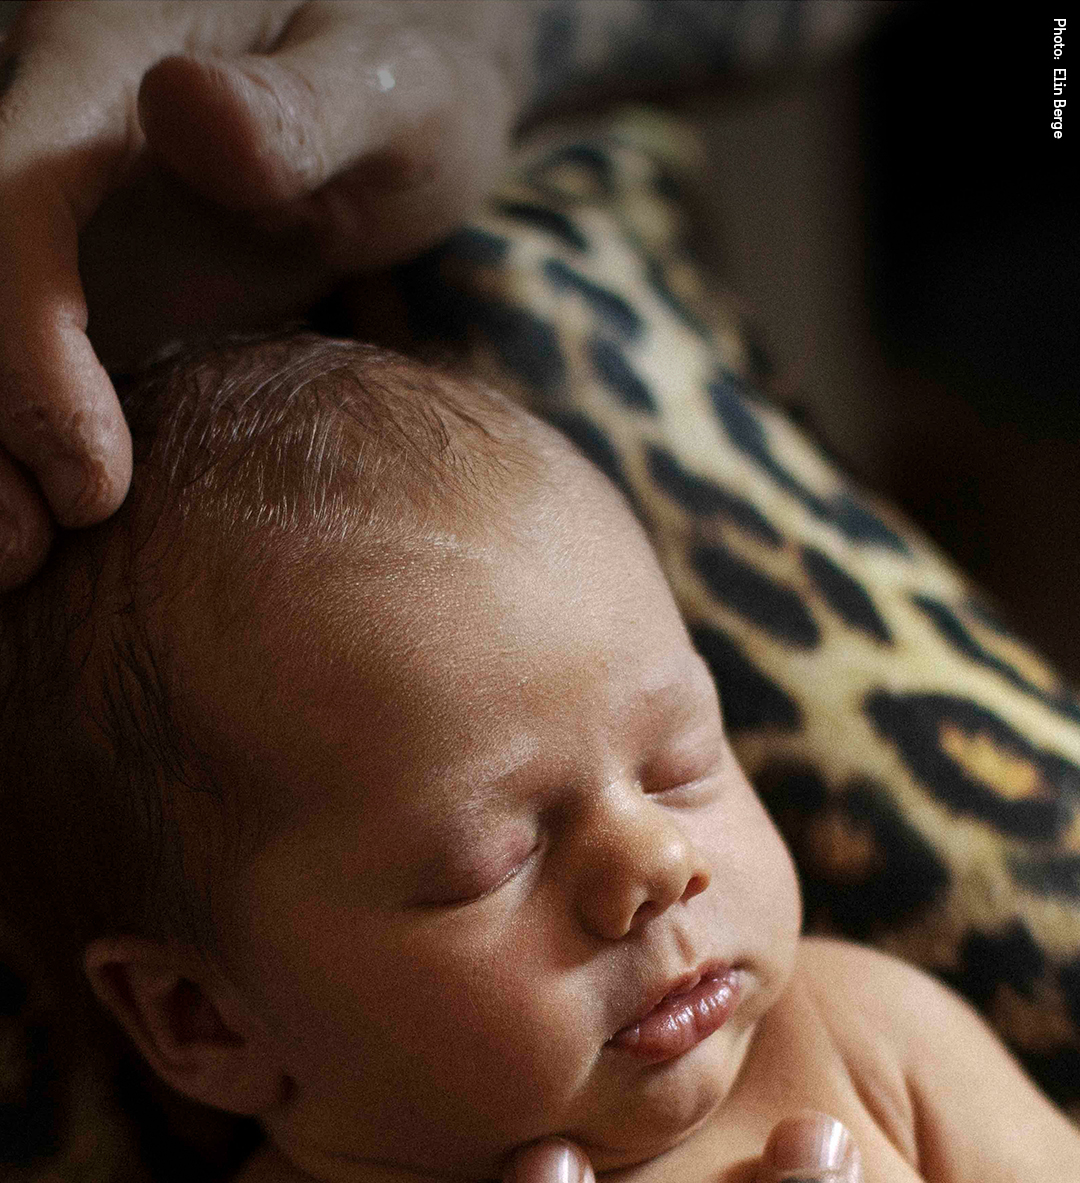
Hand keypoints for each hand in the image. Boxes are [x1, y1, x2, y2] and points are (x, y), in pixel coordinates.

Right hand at [0, 0, 526, 585]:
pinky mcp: (70, 286)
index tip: (92, 485)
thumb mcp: (393, 85)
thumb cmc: (408, 76)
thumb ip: (303, 110)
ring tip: (17, 568)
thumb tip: (183, 112)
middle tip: (25, 558)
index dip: (21, 347)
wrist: (398, 91)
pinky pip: (12, 364)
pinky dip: (12, 446)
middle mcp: (43, 135)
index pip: (7, 196)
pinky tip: (43, 545)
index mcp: (99, 62)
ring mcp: (51, 222)